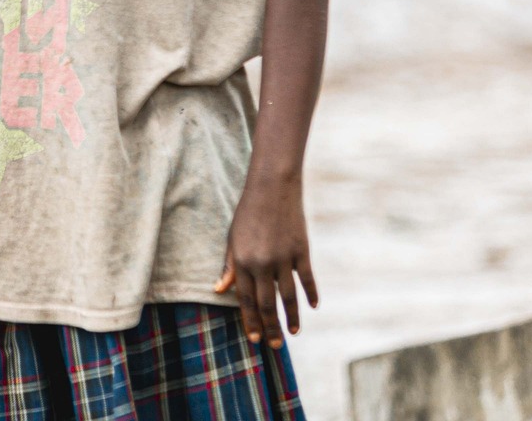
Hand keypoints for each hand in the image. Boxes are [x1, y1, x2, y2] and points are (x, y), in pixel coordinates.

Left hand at [214, 175, 317, 350]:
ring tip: (292, 334)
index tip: (254, 338)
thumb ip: (229, 266)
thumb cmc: (248, 213)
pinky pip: (307, 279)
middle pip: (266, 304)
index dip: (250, 320)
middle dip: (269, 327)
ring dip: (290, 318)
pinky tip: (312, 307)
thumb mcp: (233, 238)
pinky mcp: (301, 250)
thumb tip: (219, 290)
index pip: (244, 299)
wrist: (272, 186)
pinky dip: (311, 294)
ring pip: (287, 297)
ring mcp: (283, 258)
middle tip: (273, 346)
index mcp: (242, 261)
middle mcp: (262, 263)